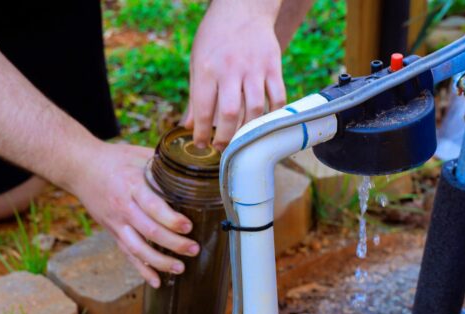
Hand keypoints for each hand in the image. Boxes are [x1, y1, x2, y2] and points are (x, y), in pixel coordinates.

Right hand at [69, 142, 198, 287]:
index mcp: (132, 185)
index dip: (170, 219)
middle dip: (173, 243)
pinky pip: (128, 254)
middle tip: (193, 249)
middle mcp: (123, 207)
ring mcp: (116, 222)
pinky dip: (142, 270)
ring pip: (137, 248)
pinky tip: (157, 281)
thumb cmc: (115, 159)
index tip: (188, 227)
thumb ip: (163, 166)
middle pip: (148, 231)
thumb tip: (194, 169)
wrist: (79, 167)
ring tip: (180, 268)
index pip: (152, 206)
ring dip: (160, 262)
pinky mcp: (113, 232)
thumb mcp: (139, 154)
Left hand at [185, 1, 286, 149]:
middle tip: (223, 148)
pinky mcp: (273, 66)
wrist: (244, 8)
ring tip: (242, 139)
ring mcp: (254, 68)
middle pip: (229, 113)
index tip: (202, 145)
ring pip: (254, 109)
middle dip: (225, 137)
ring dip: (248, 130)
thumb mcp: (197, 61)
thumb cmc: (216, 37)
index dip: (201, 132)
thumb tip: (187, 125)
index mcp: (207, 68)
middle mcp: (230, 69)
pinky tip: (264, 123)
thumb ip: (194, 95)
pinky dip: (272, 114)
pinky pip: (277, 97)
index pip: (202, 108)